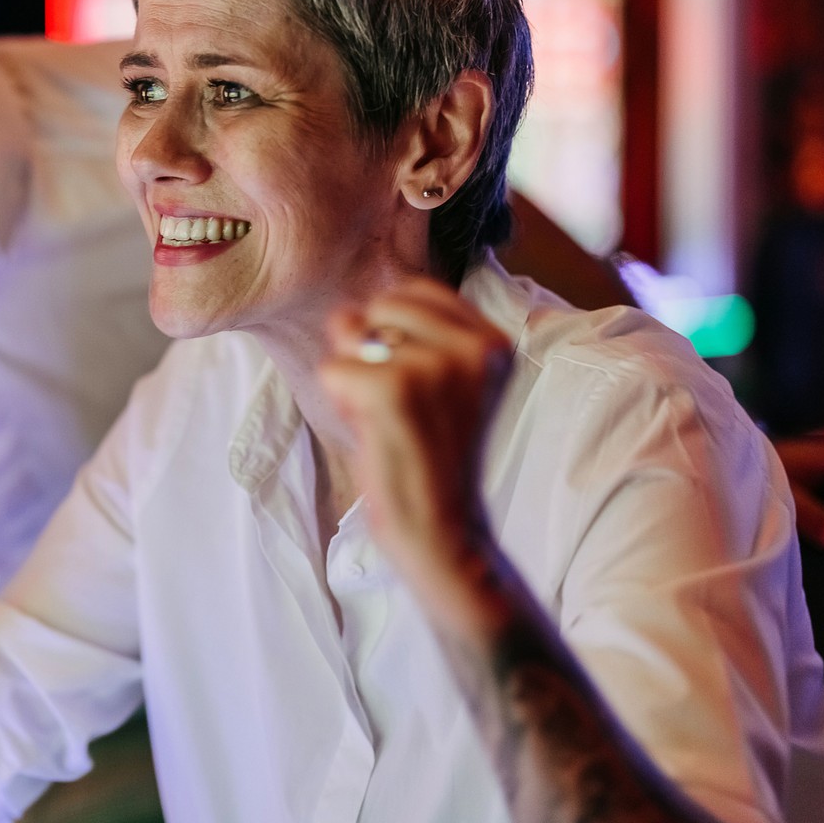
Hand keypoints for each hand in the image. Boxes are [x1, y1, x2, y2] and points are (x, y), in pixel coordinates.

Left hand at [317, 277, 512, 589]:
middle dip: (369, 351)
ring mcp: (435, 366)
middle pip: (380, 306)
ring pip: (351, 334)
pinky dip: (339, 401)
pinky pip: (331, 369)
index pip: (415, 292)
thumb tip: (346, 313)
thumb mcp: (441, 383)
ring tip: (386, 419)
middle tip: (396, 405)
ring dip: (353, 379)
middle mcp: (473, 348)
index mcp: (492, 342)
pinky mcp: (394, 389)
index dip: (392, 332)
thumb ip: (412, 337)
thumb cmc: (428, 456)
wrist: (442, 531)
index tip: (414, 385)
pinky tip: (373, 432)